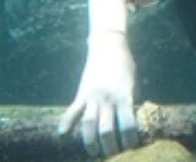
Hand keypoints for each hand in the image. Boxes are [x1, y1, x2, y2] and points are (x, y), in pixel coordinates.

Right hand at [57, 32, 137, 157]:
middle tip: (113, 153)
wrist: (108, 45)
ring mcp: (92, 97)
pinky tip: (61, 137)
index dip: (129, 139)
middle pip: (106, 130)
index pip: (128, 125)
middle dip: (110, 146)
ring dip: (90, 142)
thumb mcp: (133, 83)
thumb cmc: (125, 64)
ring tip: (93, 152)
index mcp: (124, 96)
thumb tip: (131, 120)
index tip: (130, 146)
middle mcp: (107, 99)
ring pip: (88, 125)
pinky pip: (71, 111)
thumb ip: (131, 101)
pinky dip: (66, 124)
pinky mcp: (80, 93)